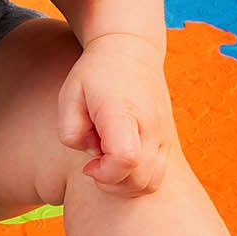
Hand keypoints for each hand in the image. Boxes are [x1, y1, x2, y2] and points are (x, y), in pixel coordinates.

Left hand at [58, 31, 174, 195]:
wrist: (132, 51)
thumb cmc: (95, 74)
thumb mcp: (69, 95)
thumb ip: (70, 131)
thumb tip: (91, 153)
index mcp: (123, 112)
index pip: (125, 159)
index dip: (104, 174)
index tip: (88, 165)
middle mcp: (150, 126)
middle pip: (139, 179)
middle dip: (111, 184)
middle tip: (93, 164)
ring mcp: (163, 134)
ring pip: (150, 183)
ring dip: (124, 184)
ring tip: (106, 162)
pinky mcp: (167, 140)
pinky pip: (156, 175)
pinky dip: (136, 179)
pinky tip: (119, 160)